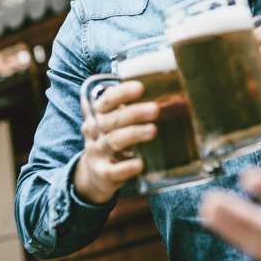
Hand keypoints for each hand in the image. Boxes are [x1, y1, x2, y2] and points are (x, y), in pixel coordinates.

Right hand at [73, 80, 158, 203]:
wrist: (95, 173)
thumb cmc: (111, 137)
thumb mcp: (112, 120)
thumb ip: (127, 105)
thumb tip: (165, 89)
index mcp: (97, 114)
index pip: (107, 100)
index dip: (122, 93)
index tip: (141, 87)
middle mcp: (94, 131)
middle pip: (112, 120)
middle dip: (133, 113)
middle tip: (155, 109)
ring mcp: (97, 152)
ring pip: (114, 141)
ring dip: (134, 134)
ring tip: (153, 130)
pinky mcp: (103, 173)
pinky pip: (113, 170)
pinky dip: (126, 167)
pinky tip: (140, 163)